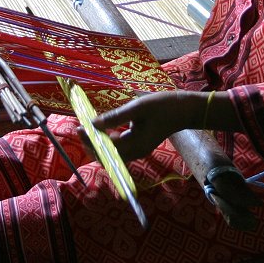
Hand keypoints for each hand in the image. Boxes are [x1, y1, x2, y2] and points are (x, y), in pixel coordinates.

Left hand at [91, 91, 211, 161]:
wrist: (184, 110)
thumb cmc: (163, 106)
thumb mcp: (137, 108)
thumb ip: (115, 117)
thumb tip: (93, 123)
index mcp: (135, 145)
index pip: (106, 148)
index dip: (90, 140)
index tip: (78, 128)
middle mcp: (135, 152)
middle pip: (107, 156)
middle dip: (92, 144)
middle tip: (81, 128)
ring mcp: (138, 150)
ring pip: (112, 153)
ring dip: (99, 143)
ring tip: (88, 128)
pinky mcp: (140, 145)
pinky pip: (119, 148)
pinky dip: (109, 140)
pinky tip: (104, 129)